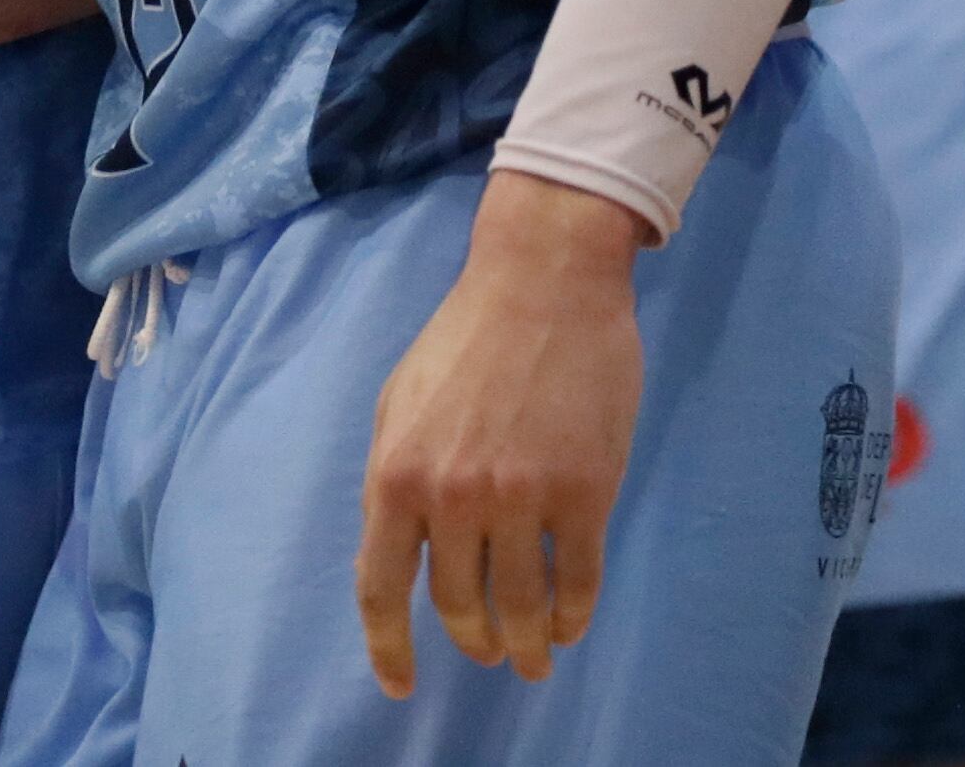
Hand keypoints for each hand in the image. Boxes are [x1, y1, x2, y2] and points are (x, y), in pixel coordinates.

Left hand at [354, 175, 646, 694]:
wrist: (544, 279)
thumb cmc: (465, 337)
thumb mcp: (399, 402)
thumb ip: (393, 479)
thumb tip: (394, 554)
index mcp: (397, 473)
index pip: (382, 589)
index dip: (390, 649)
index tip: (402, 686)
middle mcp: (453, 495)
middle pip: (460, 607)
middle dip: (475, 641)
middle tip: (490, 651)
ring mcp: (521, 496)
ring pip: (523, 607)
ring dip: (529, 645)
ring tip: (534, 656)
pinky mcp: (583, 492)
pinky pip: (577, 584)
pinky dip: (573, 617)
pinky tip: (570, 623)